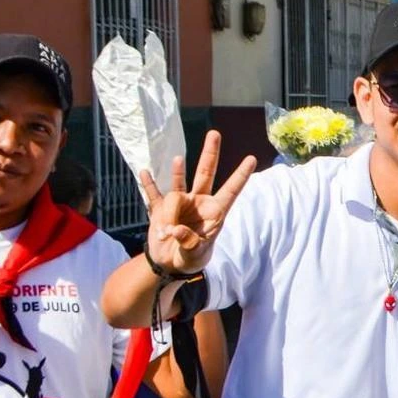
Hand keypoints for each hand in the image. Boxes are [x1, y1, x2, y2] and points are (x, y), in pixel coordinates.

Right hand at [138, 129, 254, 276]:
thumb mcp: (195, 255)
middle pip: (205, 174)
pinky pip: (154, 195)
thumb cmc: (191, 258)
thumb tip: (175, 230)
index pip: (230, 191)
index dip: (240, 176)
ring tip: (178, 161)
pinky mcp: (160, 210)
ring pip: (178, 186)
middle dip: (210, 154)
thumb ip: (189, 243)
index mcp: (214, 212)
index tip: (252, 158)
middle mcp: (198, 202)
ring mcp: (179, 204)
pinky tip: (145, 172)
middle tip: (214, 133)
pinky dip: (149, 185)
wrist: (169, 264)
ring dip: (177, 173)